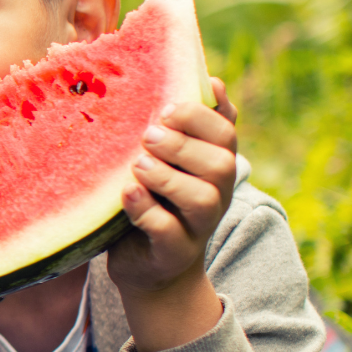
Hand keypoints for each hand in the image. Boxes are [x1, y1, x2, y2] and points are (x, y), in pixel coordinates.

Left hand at [107, 81, 237, 348]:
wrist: (150, 271)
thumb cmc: (156, 203)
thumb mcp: (172, 163)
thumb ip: (188, 128)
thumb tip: (212, 80)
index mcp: (214, 166)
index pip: (225, 133)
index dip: (200, 116)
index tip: (166, 106)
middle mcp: (215, 195)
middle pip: (220, 164)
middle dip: (185, 144)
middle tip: (149, 134)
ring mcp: (197, 227)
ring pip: (200, 198)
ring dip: (168, 176)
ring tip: (138, 165)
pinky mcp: (173, 253)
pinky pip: (168, 231)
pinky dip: (147, 210)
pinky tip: (126, 193)